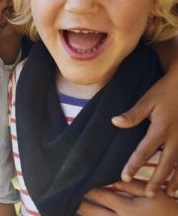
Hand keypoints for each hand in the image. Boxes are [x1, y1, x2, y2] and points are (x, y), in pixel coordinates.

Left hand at [78, 180, 177, 215]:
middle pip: (94, 214)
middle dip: (82, 205)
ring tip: (76, 210)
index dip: (89, 190)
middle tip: (71, 199)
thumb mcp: (150, 193)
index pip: (101, 197)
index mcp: (127, 210)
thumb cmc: (167, 209)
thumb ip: (130, 185)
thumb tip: (112, 179)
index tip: (80, 185)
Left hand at [111, 68, 177, 196]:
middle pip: (166, 164)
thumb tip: (115, 122)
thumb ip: (133, 114)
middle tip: (149, 195)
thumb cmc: (164, 92)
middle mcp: (176, 138)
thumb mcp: (147, 100)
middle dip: (157, 180)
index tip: (125, 177)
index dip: (134, 164)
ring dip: (175, 180)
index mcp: (161, 129)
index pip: (145, 151)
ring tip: (168, 194)